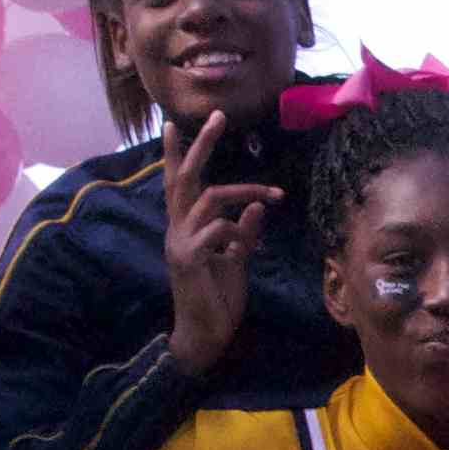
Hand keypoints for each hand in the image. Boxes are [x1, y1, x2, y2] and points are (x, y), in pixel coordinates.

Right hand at [159, 108, 279, 378]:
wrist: (206, 333)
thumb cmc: (217, 297)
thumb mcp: (236, 259)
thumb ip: (244, 232)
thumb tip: (259, 205)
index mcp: (186, 226)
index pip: (179, 182)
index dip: (176, 154)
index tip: (177, 124)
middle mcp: (177, 228)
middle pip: (185, 176)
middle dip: (202, 144)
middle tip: (218, 116)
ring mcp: (181, 242)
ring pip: (209, 198)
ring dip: (245, 191)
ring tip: (272, 194)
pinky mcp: (189, 258)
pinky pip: (217, 229)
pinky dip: (236, 229)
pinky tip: (242, 245)